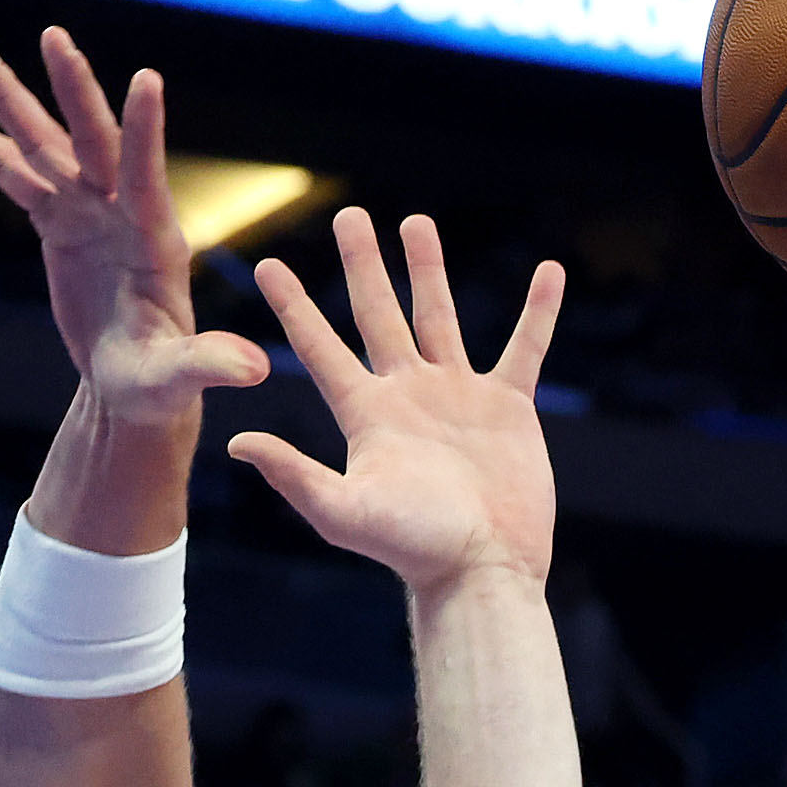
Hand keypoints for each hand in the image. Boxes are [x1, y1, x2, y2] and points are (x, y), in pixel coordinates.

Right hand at [0, 29, 269, 430]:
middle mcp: (122, 210)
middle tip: (53, 36)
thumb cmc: (161, 385)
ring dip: (9, 97)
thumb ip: (210, 364)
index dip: (145, 131)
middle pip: (93, 141)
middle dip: (74, 90)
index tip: (146, 78)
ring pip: (43, 143)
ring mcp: (88, 209)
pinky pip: (10, 173)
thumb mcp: (179, 380)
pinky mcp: (57, 219)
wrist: (133, 386)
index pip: (149, 176)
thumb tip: (253, 371)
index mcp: (156, 240)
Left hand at [235, 212, 566, 599]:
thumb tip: (236, 443)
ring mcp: (458, 397)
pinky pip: (524, 348)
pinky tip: (550, 273)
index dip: (295, 307)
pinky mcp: (508, 408)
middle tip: (348, 216)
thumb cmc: (415, 548)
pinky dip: (538, 312)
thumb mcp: (345, 513)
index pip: (321, 348)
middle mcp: (407, 395)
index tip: (269, 264)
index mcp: (366, 414)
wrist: (483, 570)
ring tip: (416, 222)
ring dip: (430, 269)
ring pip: (441, 317)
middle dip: (363, 265)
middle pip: (379, 315)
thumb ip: (295, 476)